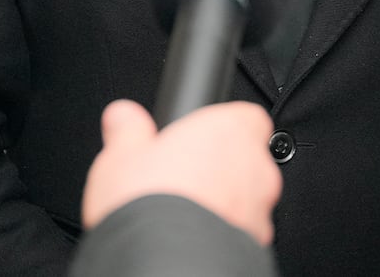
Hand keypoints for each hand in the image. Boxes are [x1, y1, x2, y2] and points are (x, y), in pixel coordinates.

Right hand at [80, 99, 281, 245]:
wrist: (165, 263)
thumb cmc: (150, 204)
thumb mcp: (120, 158)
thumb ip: (128, 131)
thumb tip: (122, 116)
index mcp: (228, 130)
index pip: (244, 116)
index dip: (219, 127)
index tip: (195, 138)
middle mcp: (254, 165)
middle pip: (245, 157)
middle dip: (219, 167)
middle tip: (183, 177)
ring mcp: (259, 206)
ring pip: (246, 196)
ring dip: (224, 200)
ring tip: (185, 212)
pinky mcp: (257, 241)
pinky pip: (244, 230)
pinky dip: (224, 230)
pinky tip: (195, 237)